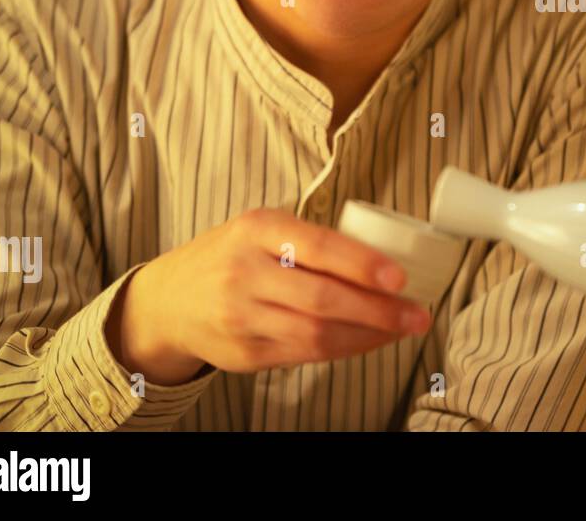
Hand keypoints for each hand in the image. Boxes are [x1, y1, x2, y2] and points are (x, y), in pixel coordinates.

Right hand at [106, 207, 431, 384]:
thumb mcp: (263, 229)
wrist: (169, 300)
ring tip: (402, 328)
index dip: (362, 264)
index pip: (317, 246)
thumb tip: (384, 262)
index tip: (399, 277)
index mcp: (255, 229)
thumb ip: (311, 241)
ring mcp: (241, 317)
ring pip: (316, 334)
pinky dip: (345, 349)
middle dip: (378, 310)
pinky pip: (305, 355)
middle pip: (321, 298)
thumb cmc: (231, 256)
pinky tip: (369, 340)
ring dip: (369, 334)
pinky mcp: (244, 354)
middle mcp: (244, 272)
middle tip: (417, 313)